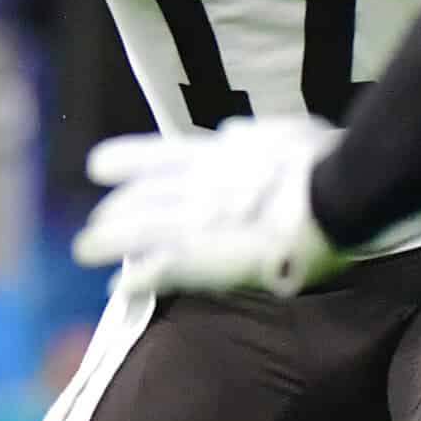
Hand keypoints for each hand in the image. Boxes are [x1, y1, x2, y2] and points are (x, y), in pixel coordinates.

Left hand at [73, 117, 345, 298]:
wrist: (336, 195)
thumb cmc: (324, 161)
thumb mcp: (286, 133)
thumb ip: (254, 136)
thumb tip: (230, 135)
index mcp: (215, 156)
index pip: (155, 155)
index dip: (123, 161)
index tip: (98, 166)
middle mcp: (195, 187)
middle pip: (139, 198)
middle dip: (114, 212)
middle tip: (95, 226)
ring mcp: (195, 224)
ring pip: (134, 232)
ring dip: (105, 242)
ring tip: (84, 251)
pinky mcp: (204, 259)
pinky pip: (158, 271)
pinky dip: (136, 279)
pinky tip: (120, 287)